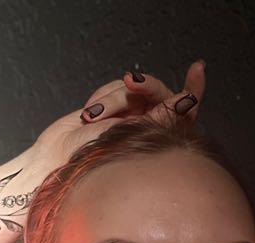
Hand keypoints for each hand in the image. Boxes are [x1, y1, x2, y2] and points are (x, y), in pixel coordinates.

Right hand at [32, 60, 205, 171]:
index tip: (197, 69)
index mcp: (159, 141)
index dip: (193, 90)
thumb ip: (160, 118)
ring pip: (133, 90)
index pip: (184, 114)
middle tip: (130, 82)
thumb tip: (187, 101)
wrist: (57, 159)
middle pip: (158, 93)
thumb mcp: (130, 137)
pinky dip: (102, 97)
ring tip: (91, 118)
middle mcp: (147, 127)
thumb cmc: (93, 161)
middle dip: (143, 86)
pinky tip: (87, 116)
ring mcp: (129, 117)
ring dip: (113, 99)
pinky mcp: (112, 109)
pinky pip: (114, 89)